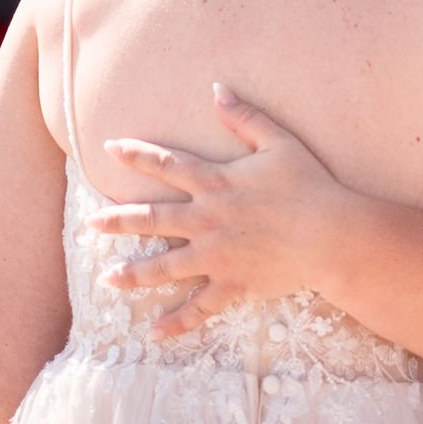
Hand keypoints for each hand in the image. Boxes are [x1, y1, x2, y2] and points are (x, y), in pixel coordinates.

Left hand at [87, 85, 353, 338]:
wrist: (332, 235)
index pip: (167, 164)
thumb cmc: (310, 185)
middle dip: (118, 219)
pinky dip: (176, 323)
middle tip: (90, 224)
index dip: (137, 154)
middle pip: (152, 217)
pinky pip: (198, 308)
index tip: (110, 147)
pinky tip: (153, 334)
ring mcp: (216, 256)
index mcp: (217, 182)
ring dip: (132, 273)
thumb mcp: (279, 142)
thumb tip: (217, 89)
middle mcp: (207, 219)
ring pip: (163, 266)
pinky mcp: (232, 285)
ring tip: (106, 278)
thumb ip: (245, 117)